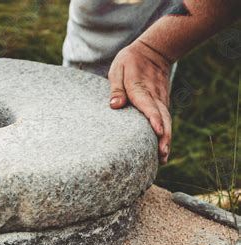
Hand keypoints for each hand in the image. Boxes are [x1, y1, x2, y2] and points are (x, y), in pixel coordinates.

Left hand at [108, 39, 171, 163]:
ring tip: (163, 157)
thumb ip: (116, 88)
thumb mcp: (118, 69)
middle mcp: (154, 96)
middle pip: (162, 118)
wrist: (154, 51)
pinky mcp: (162, 103)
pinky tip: (162, 149)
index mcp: (139, 88)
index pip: (148, 105)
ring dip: (166, 139)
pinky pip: (165, 120)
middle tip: (161, 155)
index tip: (158, 132)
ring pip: (166, 121)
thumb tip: (114, 106)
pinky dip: (166, 134)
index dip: (154, 119)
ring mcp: (160, 100)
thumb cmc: (130, 61)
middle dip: (164, 137)